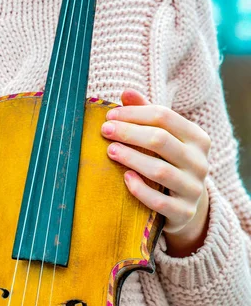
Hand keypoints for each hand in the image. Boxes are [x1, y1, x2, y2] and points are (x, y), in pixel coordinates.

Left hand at [101, 89, 210, 257]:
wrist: (186, 208)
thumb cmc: (169, 165)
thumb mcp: (164, 139)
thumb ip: (147, 115)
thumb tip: (126, 92)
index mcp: (197, 138)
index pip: (164, 117)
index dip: (134, 114)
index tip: (110, 116)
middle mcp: (200, 162)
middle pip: (161, 140)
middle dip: (129, 133)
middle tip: (104, 131)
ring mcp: (193, 189)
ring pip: (160, 170)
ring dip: (132, 158)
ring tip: (110, 151)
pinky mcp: (183, 212)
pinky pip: (159, 201)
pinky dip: (140, 189)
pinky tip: (125, 178)